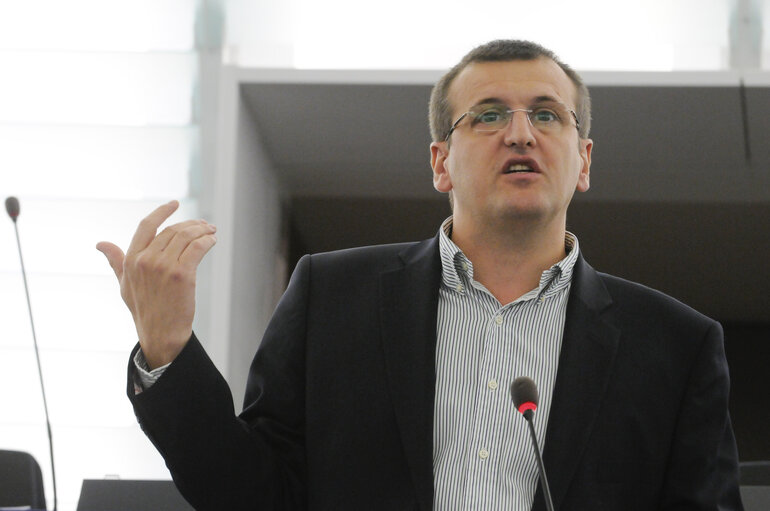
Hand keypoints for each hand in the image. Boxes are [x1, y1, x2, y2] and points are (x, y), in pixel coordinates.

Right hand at [96, 200, 216, 368]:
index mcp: (131, 260)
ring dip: (202, 230)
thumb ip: (116, 261)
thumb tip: (101, 244)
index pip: (146, 226)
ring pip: (186, 236)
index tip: (174, 203)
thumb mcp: (124, 284)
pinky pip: (197, 248)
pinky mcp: (182, 275)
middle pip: (172, 230)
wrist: (161, 334)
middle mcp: (145, 260)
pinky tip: (212, 241)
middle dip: (191, 224)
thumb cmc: (144, 310)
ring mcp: (163, 267)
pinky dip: (207, 241)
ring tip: (211, 231)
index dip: (161, 211)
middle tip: (205, 225)